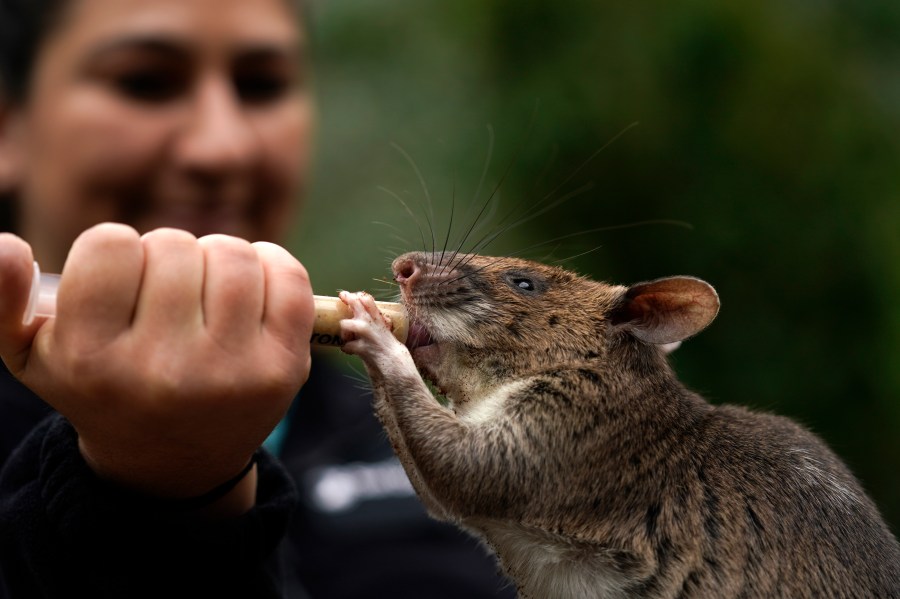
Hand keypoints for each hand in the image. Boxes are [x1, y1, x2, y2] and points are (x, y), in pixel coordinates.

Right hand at [0, 224, 312, 505]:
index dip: (114, 251)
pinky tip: (247, 287)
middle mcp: (164, 370)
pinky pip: (287, 275)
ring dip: (216, 258)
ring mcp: (232, 371)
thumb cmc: (102, 387)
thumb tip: (6, 243)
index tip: (117, 281)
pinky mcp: (283, 368)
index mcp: (94, 361)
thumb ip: (0, 299)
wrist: (175, 457)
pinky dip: (270, 264)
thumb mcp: (31, 355)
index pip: (110, 244)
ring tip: (202, 289)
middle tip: (164, 292)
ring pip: (232, 253)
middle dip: (166, 257)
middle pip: (175, 245)